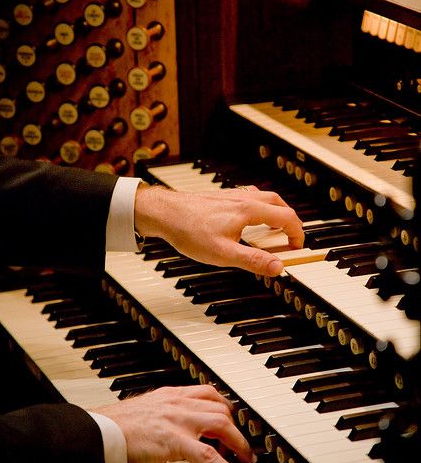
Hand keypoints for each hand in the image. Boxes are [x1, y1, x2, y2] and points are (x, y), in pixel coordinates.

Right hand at [94, 385, 255, 462]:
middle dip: (238, 427)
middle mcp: (179, 402)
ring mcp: (179, 420)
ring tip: (246, 460)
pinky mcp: (175, 441)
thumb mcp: (149, 412)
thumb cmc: (118, 426)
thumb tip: (180, 432)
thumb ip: (167, 416)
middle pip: (221, 408)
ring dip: (239, 445)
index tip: (235, 419)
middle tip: (244, 444)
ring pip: (221, 426)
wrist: (101, 431)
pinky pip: (210, 456)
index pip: (209, 392)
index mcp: (172, 395)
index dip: (226, 407)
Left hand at [134, 183, 303, 275]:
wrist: (164, 213)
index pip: (286, 218)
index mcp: (249, 211)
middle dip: (290, 220)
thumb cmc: (189, 230)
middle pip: (278, 203)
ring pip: (264, 197)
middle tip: (291, 237)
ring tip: (274, 228)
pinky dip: (259, 207)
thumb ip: (253, 260)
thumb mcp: (224, 254)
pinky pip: (249, 197)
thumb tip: (278, 267)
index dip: (297, 234)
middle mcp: (243, 199)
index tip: (297, 247)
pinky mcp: (221, 197)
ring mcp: (232, 195)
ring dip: (276, 211)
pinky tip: (248, 219)